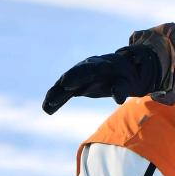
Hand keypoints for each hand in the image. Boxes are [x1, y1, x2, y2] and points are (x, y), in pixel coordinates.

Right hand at [42, 46, 162, 113]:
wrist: (122, 70)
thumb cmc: (126, 77)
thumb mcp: (127, 82)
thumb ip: (121, 89)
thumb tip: (119, 100)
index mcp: (100, 66)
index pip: (86, 70)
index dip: (76, 77)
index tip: (66, 84)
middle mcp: (86, 68)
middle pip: (71, 77)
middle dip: (61, 87)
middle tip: (52, 98)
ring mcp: (79, 76)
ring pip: (64, 84)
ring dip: (55, 95)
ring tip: (46, 107)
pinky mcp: (75, 84)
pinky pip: (64, 92)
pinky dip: (56, 99)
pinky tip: (47, 109)